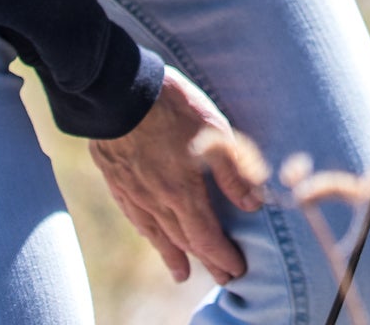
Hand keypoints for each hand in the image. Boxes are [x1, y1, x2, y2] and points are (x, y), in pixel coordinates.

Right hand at [89, 67, 265, 285]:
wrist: (118, 91)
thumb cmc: (172, 106)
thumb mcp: (214, 130)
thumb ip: (232, 170)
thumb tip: (253, 203)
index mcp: (183, 191)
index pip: (206, 238)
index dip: (222, 256)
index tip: (237, 269)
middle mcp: (157, 201)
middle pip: (184, 241)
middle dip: (206, 261)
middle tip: (221, 277)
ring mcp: (134, 193)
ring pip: (157, 234)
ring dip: (173, 256)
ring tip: (182, 273)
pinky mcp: (117, 181)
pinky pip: (135, 218)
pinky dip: (149, 233)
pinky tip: (152, 235)